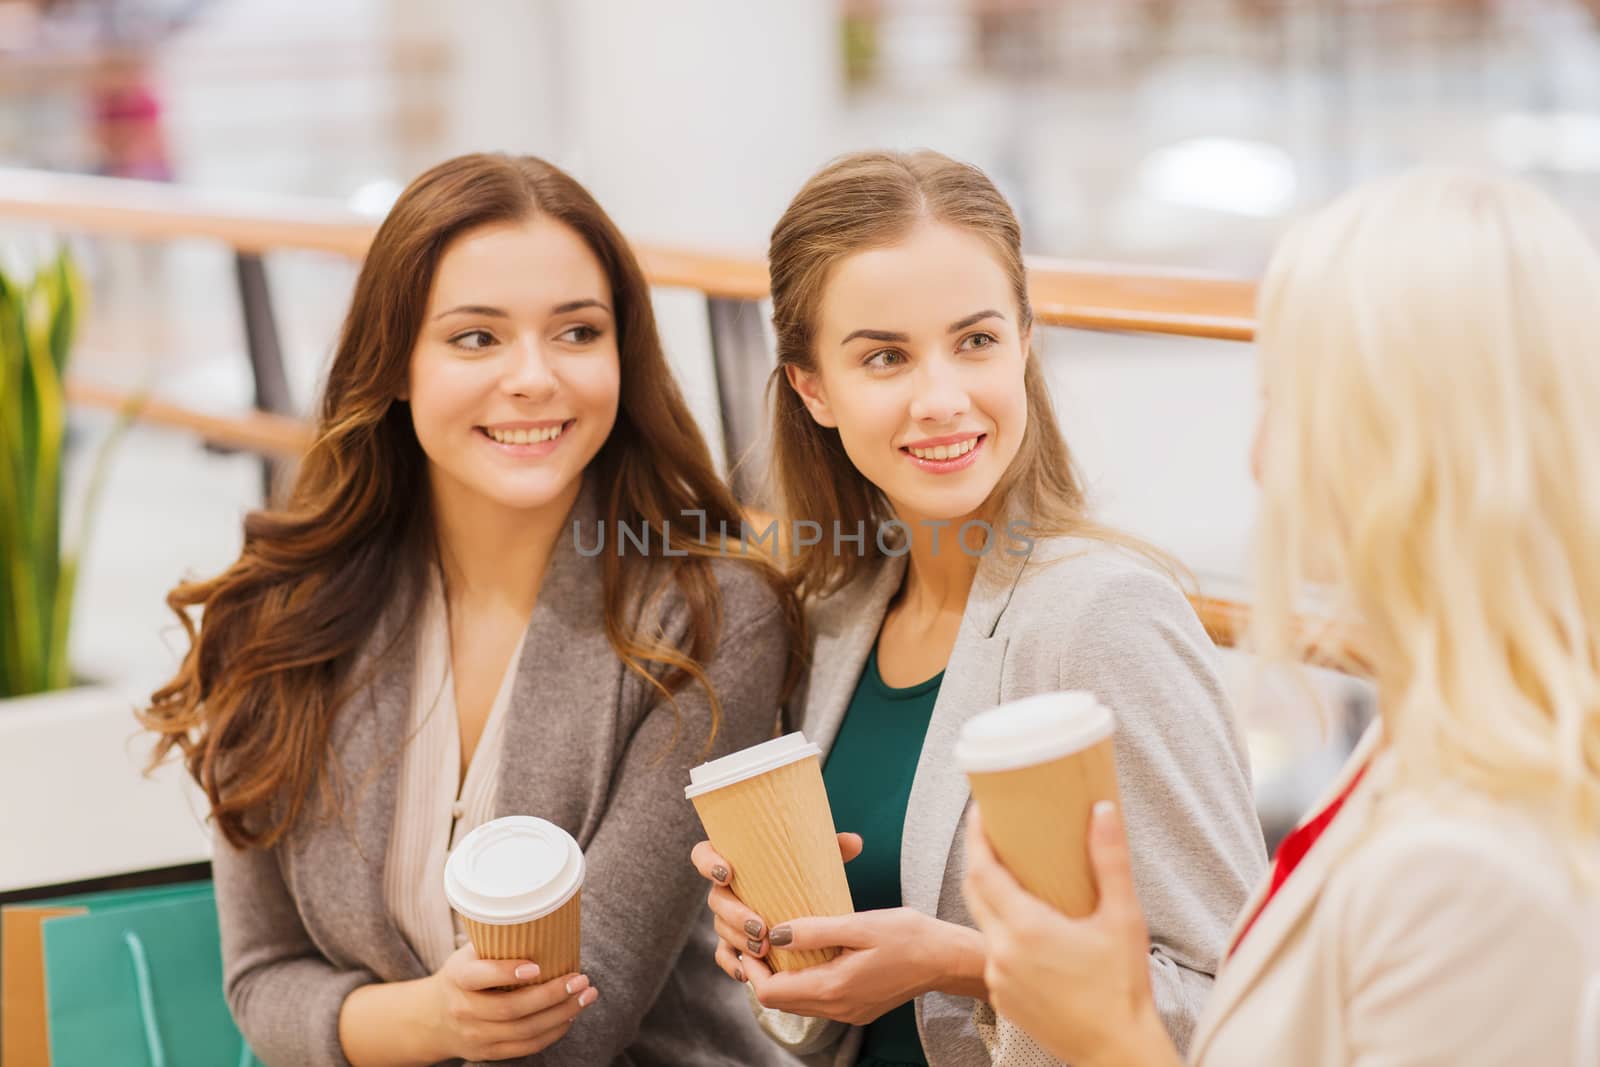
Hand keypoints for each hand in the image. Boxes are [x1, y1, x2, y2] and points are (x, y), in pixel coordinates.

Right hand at [424, 944, 598, 1062]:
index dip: (507, 972)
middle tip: (581, 979)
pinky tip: (570, 1015)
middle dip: (552, 995)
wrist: (433, 1019)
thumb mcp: (467, 955)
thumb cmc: (462, 977)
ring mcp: (476, 1036)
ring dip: (562, 1014)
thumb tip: (544, 916)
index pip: (479, 977)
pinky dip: (553, 1032)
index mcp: (458, 978)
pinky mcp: (489, 1052)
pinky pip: (527, 1046)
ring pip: (525, 1031)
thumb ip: (496, 941)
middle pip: (511, 1009)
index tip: (536, 965)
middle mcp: (464, 1010)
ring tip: (585, 996)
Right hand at [690, 832, 862, 982]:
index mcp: (735, 859)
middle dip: (734, 914)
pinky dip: (732, 964)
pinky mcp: (733, 941)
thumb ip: (831, 847)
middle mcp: (725, 888)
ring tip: (763, 950)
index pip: (703, 855)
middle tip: (760, 926)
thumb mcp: (814, 857)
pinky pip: (724, 954)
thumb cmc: (801, 869)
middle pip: (715, 899)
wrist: (799, 896)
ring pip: (720, 928)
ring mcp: (727, 916)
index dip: (709, 863)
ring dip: (738, 940)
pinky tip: (746, 973)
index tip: (728, 872)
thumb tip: (854, 842)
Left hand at [740, 908, 975, 1025]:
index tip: (754, 939)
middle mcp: (837, 1009)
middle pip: (779, 1002)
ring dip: (783, 978)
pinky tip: (809, 956)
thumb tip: (775, 933)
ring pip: (796, 1004)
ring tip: (782, 944)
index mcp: (833, 989)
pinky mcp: (857, 1009)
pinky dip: (803, 982)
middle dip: (764, 973)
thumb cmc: (908, 936)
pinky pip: (816, 1002)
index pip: (770, 993)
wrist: (946, 958)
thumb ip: (815, 931)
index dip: (754, 967)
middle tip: (762, 939)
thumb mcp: (859, 925)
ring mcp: (848, 1012)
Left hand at [962, 803, 1180, 1066]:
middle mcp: (1002, 953)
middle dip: (980, 861)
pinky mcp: (1003, 999)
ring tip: (1014, 877)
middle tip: (997, 837)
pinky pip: (993, 955)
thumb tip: (1103, 810)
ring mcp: (999, 978)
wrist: (1117, 1051)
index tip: (979, 812)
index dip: (976, 838)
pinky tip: (1024, 925)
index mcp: (1025, 928)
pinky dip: (1002, 933)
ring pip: (983, 925)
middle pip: (974, 893)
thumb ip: (1110, 860)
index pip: (982, 870)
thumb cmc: (1124, 988)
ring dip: (991, 898)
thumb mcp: (1123, 918)